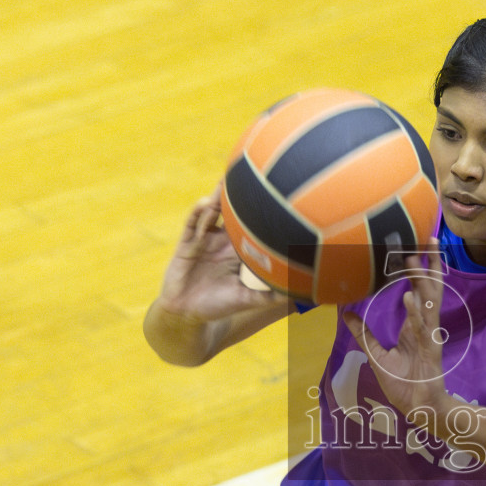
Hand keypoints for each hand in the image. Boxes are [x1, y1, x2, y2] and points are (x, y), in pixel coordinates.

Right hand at [156, 186, 286, 323]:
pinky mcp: (186, 244)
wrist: (187, 313)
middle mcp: (221, 241)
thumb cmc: (217, 305)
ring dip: (216, 197)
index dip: (259, 211)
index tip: (275, 194)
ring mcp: (203, 239)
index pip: (250, 226)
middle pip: (229, 212)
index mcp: (236, 250)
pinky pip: (191, 224)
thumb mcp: (246, 300)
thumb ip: (270, 296)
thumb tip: (299, 296)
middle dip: (237, 195)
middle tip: (250, 172)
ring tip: (225, 183)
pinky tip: (205, 205)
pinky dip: (198, 213)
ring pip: (210, 212)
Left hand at [342, 242, 449, 427]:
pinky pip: (423, 327)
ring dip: (422, 279)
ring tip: (411, 257)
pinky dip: (417, 311)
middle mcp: (424, 325)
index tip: (415, 246)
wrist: (417, 408)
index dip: (418, 268)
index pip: (419, 289)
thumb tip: (345, 313)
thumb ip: (363, 333)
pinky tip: (412, 295)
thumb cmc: (402, 384)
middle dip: (430, 263)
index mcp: (414, 325)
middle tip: (427, 237)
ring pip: (428, 301)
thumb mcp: (376, 355)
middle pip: (430, 287)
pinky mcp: (430, 349)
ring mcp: (429, 335)